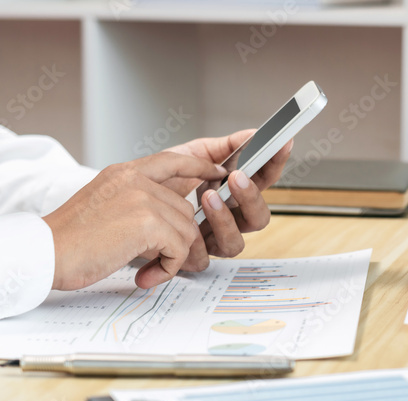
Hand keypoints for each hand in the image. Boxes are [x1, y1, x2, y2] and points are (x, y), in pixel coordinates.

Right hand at [43, 152, 227, 290]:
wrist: (45, 253)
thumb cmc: (69, 240)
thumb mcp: (104, 205)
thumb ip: (135, 203)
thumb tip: (171, 223)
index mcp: (124, 172)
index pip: (172, 159)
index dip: (199, 166)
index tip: (217, 173)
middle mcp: (135, 179)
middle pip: (185, 208)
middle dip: (179, 240)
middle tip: (162, 263)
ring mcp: (143, 198)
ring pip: (186, 230)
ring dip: (173, 258)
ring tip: (149, 271)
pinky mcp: (148, 223)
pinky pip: (180, 249)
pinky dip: (168, 269)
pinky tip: (146, 276)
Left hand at [163, 131, 291, 259]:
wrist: (126, 203)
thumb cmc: (159, 182)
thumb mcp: (190, 155)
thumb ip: (223, 146)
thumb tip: (252, 134)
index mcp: (233, 194)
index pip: (263, 180)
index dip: (275, 163)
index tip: (281, 144)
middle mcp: (228, 219)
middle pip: (259, 219)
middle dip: (252, 199)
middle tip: (237, 177)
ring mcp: (211, 240)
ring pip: (236, 243)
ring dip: (224, 220)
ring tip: (208, 196)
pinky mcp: (191, 258)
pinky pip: (204, 259)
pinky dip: (196, 243)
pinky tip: (187, 226)